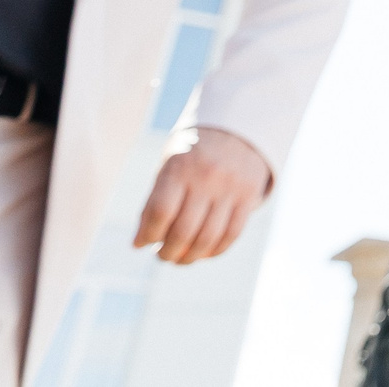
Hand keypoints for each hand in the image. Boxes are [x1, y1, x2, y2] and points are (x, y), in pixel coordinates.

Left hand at [133, 126, 268, 264]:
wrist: (236, 129)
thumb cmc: (191, 155)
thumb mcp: (168, 166)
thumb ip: (155, 201)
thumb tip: (141, 242)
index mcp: (181, 167)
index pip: (160, 212)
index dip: (147, 235)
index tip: (140, 244)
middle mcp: (208, 177)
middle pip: (184, 231)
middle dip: (167, 253)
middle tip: (161, 256)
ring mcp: (231, 188)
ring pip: (208, 238)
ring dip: (189, 257)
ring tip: (179, 259)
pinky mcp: (249, 196)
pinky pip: (232, 234)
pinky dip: (215, 251)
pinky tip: (203, 253)